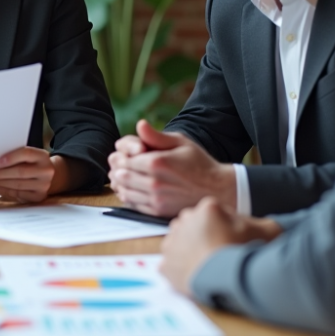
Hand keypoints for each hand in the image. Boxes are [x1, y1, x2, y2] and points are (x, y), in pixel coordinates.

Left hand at [0, 146, 54, 202]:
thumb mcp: (29, 157)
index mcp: (43, 156)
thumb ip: (16, 157)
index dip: (12, 157)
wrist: (48, 177)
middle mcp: (46, 171)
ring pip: (17, 185)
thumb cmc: (32, 164)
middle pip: (20, 172)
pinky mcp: (38, 197)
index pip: (27, 153)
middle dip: (0, 174)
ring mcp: (43, 185)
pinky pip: (17, 194)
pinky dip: (3, 191)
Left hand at [107, 120, 235, 216]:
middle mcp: (154, 182)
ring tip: (124, 176)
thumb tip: (139, 124)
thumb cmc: (199, 163)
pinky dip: (128, 196)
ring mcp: (156, 199)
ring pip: (124, 191)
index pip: (125, 159)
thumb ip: (156, 136)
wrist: (217, 188)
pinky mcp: (158, 211)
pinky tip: (131, 189)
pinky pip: (133, 204)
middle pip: (121, 176)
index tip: (122, 154)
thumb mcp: (180, 142)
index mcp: (157, 162)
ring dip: (120, 184)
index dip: (120, 156)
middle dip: (118, 169)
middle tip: (119, 165)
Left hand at [160, 196, 282, 295]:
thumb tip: (271, 225)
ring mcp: (173, 243)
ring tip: (208, 265)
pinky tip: (196, 275)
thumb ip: (268, 224)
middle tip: (220, 251)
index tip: (233, 239)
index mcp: (208, 208)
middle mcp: (185, 221)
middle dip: (204, 235)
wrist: (230, 280)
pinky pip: (170, 264)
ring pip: (179, 242)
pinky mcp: (165, 264)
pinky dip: (180, 270)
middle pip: (194, 225)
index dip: (226, 226)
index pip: (214, 213)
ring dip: (190, 251)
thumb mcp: (268, 232)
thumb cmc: (246, 254)